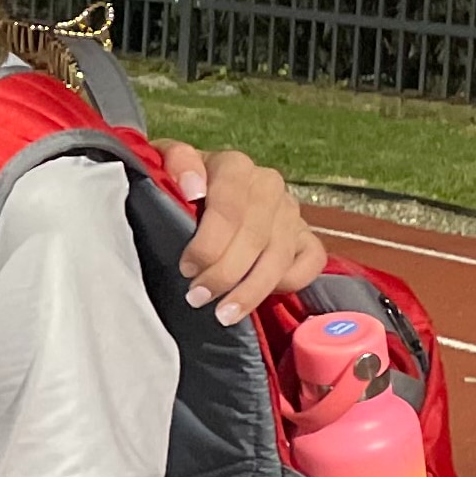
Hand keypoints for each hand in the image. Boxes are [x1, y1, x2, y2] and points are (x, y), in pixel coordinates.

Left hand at [154, 142, 326, 326]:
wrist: (201, 194)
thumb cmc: (179, 188)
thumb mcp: (164, 166)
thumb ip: (175, 162)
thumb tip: (191, 187)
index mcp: (234, 166)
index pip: (228, 208)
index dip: (207, 244)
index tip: (186, 268)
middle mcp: (268, 185)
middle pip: (254, 236)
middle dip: (224, 273)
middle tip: (197, 297)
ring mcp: (290, 211)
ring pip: (279, 255)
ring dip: (251, 290)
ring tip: (223, 314)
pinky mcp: (305, 235)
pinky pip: (311, 261)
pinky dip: (290, 282)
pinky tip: (260, 298)